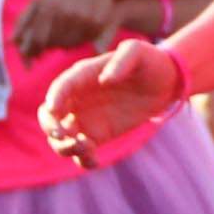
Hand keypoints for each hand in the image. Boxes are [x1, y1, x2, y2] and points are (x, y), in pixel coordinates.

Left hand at [10, 0, 122, 58]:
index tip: (29, 59)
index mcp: (46, 8)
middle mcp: (65, 14)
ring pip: (68, 46)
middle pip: (52, 45)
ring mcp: (82, 19)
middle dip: (47, 46)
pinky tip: (78, 29)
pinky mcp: (98, 23)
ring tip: (64, 31)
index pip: (36, 40)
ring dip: (63, 43)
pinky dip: (79, 40)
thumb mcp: (39, 1)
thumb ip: (23, 21)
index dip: (30, 52)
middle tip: (48, 42)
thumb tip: (13, 42)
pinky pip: (83, 42)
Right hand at [42, 39, 182, 161]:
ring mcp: (85, 119)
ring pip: (60, 139)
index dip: (54, 99)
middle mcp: (77, 99)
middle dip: (51, 127)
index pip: (61, 88)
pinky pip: (82, 153)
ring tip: (87, 146)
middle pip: (49, 116)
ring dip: (65, 147)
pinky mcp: (98, 135)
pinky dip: (83, 160)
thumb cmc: (148, 62)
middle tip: (65, 135)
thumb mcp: (139, 52)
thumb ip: (122, 60)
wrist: (164, 82)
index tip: (55, 111)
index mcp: (82, 76)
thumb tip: (105, 80)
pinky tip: (95, 161)